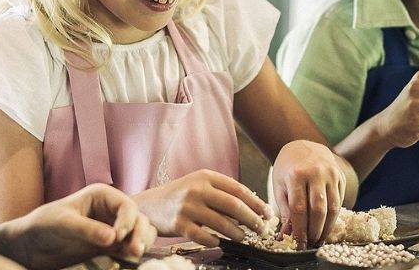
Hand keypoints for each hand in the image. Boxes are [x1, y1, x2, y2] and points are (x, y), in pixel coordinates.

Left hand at [12, 183, 155, 268]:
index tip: (118, 237)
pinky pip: (130, 247)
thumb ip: (87, 229)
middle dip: (140, 233)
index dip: (128, 221)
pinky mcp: (110, 246)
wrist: (31, 245)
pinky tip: (127, 260)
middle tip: (134, 252)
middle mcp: (110, 210)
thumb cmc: (43, 225)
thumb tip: (113, 237)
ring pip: (140, 232)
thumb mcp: (63, 223)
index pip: (126, 205)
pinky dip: (133, 253)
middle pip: (138, 218)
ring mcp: (112, 228)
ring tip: (132, 256)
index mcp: (101, 195)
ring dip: (141, 243)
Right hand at [134, 169, 271, 245]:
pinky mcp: (179, 224)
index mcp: (205, 176)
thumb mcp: (199, 185)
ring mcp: (187, 207)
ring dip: (237, 233)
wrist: (150, 205)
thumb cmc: (180, 196)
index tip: (267, 213)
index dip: (256, 203)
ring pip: (222, 223)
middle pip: (233, 206)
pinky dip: (215, 241)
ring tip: (243, 237)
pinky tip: (219, 241)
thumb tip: (253, 207)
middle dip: (252, 219)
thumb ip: (222, 192)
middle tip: (261, 229)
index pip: (238, 189)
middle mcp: (196, 189)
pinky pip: (204, 236)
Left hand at [272, 140, 345, 248]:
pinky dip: (334, 216)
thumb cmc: (288, 168)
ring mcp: (331, 173)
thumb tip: (288, 236)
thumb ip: (284, 210)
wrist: (303, 145)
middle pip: (319, 210)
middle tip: (311, 244)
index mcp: (296, 174)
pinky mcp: (341, 176)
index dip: (300, 229)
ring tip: (319, 238)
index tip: (299, 243)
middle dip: (315, 231)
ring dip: (327, 227)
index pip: (299, 208)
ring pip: (333, 207)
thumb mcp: (280, 185)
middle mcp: (316, 173)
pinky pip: (340, 200)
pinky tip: (326, 225)